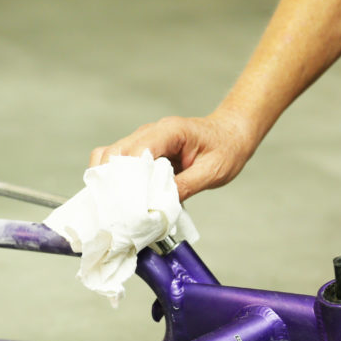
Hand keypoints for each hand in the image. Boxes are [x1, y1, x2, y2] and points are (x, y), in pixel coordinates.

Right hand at [89, 111, 260, 201]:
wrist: (231, 134)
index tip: (127, 202)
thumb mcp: (213, 171)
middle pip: (114, 152)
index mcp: (170, 131)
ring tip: (115, 205)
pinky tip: (120, 198)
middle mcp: (150, 132)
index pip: (137, 150)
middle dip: (111, 180)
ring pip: (109, 156)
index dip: (127, 176)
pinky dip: (114, 180)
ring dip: (109, 181)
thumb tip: (159, 204)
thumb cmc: (226, 149)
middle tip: (116, 209)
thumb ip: (186, 186)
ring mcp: (142, 140)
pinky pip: (117, 162)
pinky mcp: (140, 151)